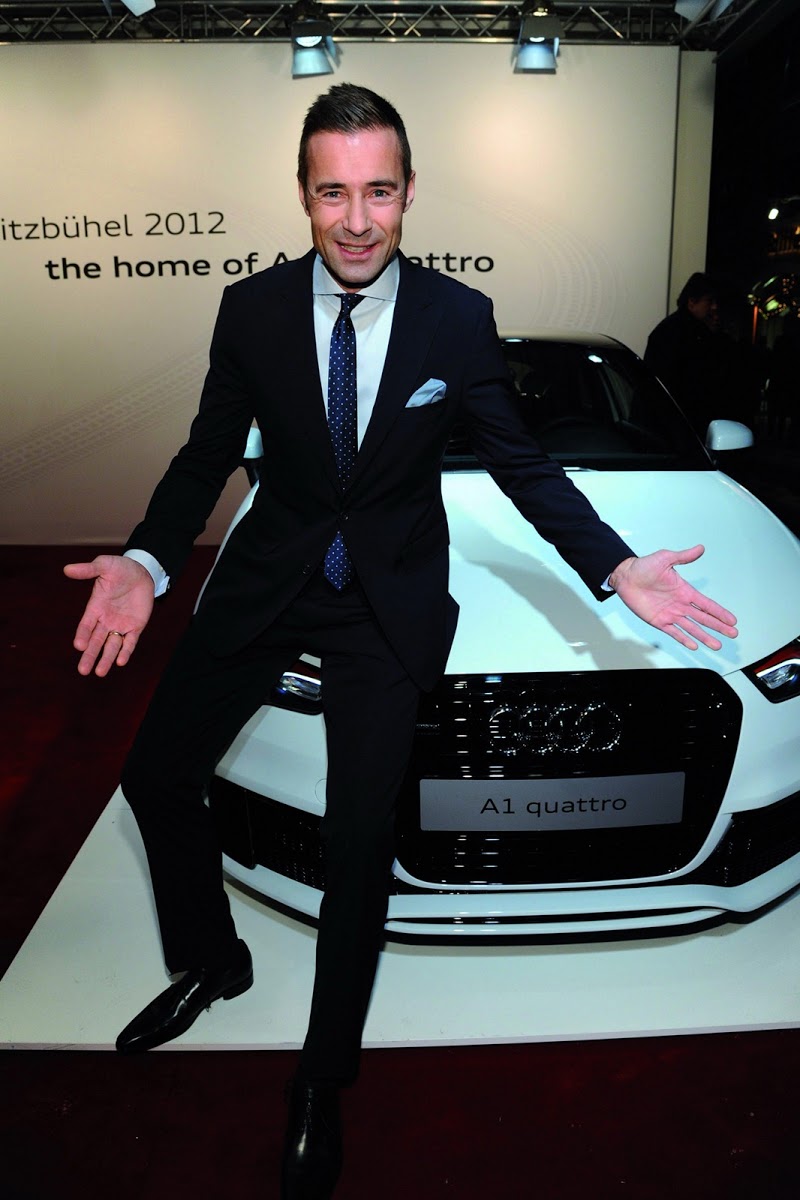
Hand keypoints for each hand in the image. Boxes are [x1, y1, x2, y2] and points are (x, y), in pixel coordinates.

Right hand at [64, 555, 154, 675]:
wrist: (142, 571)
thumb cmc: (120, 568)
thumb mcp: (104, 565)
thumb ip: (88, 570)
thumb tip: (67, 569)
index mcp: (95, 607)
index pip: (86, 625)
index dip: (83, 635)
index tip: (79, 645)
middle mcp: (106, 620)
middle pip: (96, 641)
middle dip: (89, 655)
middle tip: (82, 671)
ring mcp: (120, 625)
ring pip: (111, 646)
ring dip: (106, 659)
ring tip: (99, 673)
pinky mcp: (135, 626)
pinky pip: (130, 642)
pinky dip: (126, 651)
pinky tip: (121, 662)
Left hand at [608, 545, 737, 650]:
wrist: (625, 576)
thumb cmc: (643, 566)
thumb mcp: (666, 558)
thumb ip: (684, 557)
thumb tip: (700, 548)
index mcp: (685, 591)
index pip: (707, 604)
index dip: (719, 612)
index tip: (732, 620)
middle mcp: (680, 604)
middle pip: (703, 618)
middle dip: (718, 626)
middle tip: (733, 634)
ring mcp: (670, 614)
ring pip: (692, 628)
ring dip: (705, 636)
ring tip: (717, 645)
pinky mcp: (658, 621)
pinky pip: (673, 632)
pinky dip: (683, 639)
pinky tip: (694, 646)